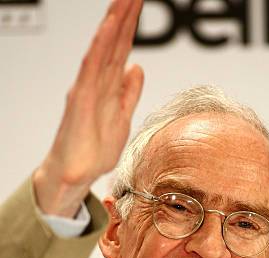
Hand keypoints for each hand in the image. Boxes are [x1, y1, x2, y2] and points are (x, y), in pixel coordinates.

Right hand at [34, 0, 143, 215]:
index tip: (139, 4)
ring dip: (114, 22)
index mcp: (108, 87)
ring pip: (103, 48)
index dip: (131, 27)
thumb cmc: (93, 151)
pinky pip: (92, 66)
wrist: (75, 175)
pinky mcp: (81, 98)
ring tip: (125, 0)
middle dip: (124, 16)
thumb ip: (129, 94)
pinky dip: (101, 45)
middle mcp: (97, 83)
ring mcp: (88, 88)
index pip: (121, 51)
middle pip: (114, 43)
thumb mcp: (122, 119)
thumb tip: (137, 68)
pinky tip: (109, 27)